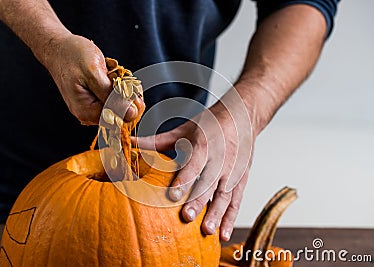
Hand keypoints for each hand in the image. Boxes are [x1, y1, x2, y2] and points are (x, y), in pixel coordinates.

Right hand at [42, 34, 139, 124]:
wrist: (58, 47)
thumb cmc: (72, 56)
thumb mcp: (93, 73)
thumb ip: (112, 96)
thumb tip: (131, 114)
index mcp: (87, 112)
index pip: (120, 118)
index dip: (130, 103)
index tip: (129, 86)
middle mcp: (88, 114)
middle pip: (121, 113)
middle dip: (125, 93)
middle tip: (116, 74)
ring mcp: (91, 107)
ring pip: (119, 103)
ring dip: (121, 87)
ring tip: (109, 72)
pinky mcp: (94, 100)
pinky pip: (113, 96)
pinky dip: (115, 84)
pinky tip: (108, 73)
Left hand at [136, 89, 252, 240]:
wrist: (242, 116)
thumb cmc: (210, 123)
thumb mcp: (184, 128)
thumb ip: (158, 140)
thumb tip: (130, 144)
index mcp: (205, 143)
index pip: (194, 164)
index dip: (185, 179)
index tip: (173, 196)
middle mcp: (222, 158)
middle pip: (210, 182)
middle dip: (199, 200)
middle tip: (187, 218)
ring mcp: (234, 170)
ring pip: (226, 194)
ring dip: (218, 214)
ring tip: (208, 231)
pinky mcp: (242, 179)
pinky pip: (237, 201)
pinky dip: (231, 218)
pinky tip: (223, 235)